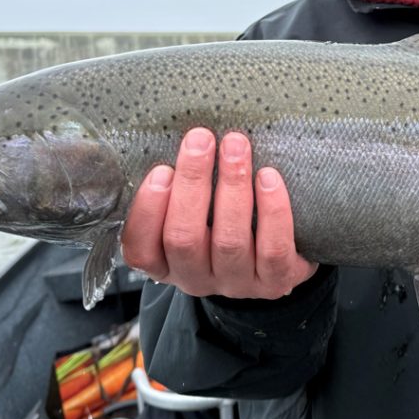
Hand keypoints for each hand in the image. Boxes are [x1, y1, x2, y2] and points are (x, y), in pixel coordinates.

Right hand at [121, 127, 317, 298]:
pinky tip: (269, 177)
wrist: (279, 257)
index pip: (139, 249)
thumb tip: (179, 135)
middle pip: (184, 238)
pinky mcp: (275, 282)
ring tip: (236, 146)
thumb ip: (178, 186)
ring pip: (229, 241)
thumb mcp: (192, 209)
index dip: (148, 210)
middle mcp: (196, 278)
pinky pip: (273, 249)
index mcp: (165, 262)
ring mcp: (236, 283)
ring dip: (232, 187)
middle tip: (201, 138)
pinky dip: (272, 211)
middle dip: (192, 183)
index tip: (162, 169)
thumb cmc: (224, 219)